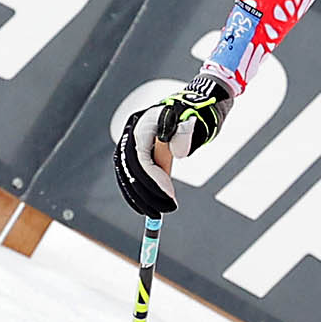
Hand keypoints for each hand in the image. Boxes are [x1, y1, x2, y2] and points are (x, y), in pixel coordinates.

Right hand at [112, 70, 237, 215]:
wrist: (192, 107)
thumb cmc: (193, 114)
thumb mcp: (193, 120)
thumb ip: (184, 134)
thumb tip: (177, 151)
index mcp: (145, 122)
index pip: (142, 156)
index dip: (153, 178)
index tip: (170, 195)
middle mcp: (133, 132)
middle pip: (130, 168)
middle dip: (145, 192)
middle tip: (163, 211)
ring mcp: (132, 142)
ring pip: (126, 174)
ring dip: (138, 196)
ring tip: (154, 214)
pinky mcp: (136, 153)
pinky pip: (130, 175)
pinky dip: (136, 192)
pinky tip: (146, 207)